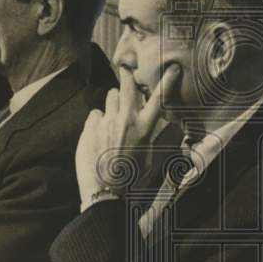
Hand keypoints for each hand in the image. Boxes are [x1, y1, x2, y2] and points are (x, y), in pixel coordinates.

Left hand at [75, 64, 179, 202]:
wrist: (105, 193)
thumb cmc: (132, 179)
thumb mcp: (149, 158)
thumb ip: (150, 136)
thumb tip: (155, 125)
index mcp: (144, 128)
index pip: (159, 99)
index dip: (167, 81)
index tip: (173, 68)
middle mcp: (125, 120)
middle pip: (127, 87)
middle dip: (128, 74)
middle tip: (126, 67)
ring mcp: (105, 122)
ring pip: (110, 97)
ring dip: (114, 102)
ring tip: (114, 114)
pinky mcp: (89, 127)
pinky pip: (95, 114)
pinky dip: (98, 120)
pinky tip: (100, 133)